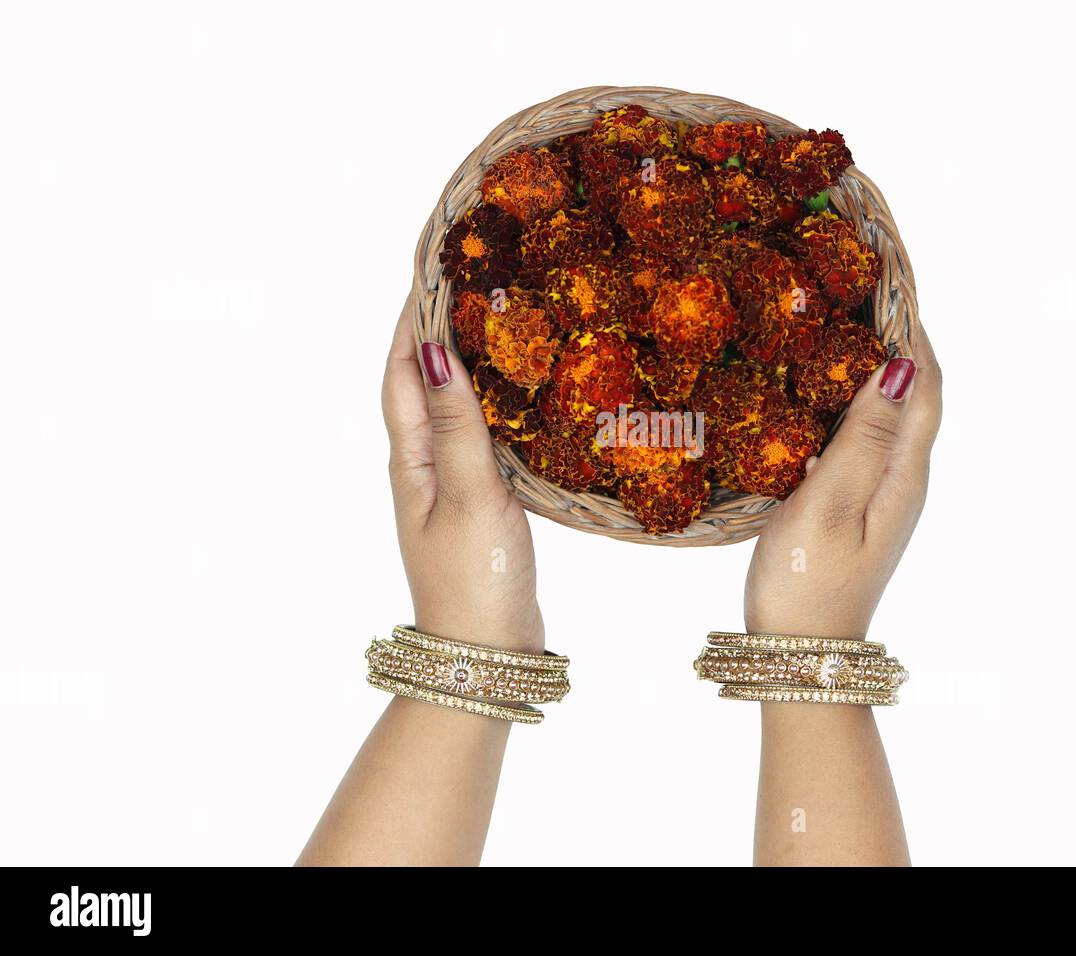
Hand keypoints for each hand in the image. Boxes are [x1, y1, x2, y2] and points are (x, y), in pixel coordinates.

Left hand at [381, 292, 543, 652]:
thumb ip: (456, 427)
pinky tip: (522, 398)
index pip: (402, 372)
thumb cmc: (473, 579)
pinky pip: (479, 437)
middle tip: (473, 283)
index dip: (413, 319)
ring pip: (452, 408)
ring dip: (467, 364)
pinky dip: (493, 405)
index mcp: (411, 460)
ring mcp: (449, 487)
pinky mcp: (479, 504)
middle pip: (421, 383)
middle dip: (438, 331)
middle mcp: (423, 467)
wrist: (484, 655)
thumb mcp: (469, 497)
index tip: (433, 268)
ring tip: (500, 323)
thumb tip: (436, 352)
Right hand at [744, 324, 941, 638]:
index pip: (925, 387)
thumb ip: (862, 438)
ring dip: (872, 375)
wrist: (803, 655)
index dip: (914, 335)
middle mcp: (904, 481)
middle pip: (916, 399)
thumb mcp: (827, 505)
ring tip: (835, 334)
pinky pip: (866, 444)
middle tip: (859, 298)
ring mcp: (883, 499)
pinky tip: (816, 402)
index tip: (889, 286)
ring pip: (890, 420)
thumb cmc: (806, 582)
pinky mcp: (858, 511)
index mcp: (903, 475)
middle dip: (898, 345)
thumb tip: (898, 369)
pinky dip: (851, 409)